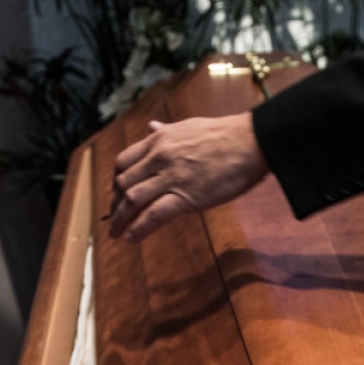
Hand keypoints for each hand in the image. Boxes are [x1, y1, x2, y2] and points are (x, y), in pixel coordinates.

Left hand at [108, 112, 269, 241]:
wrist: (249, 142)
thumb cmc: (225, 134)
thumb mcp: (188, 126)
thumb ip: (166, 131)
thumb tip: (152, 127)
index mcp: (158, 140)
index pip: (124, 161)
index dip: (116, 180)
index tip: (117, 192)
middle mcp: (158, 158)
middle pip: (124, 183)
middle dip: (115, 203)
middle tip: (114, 216)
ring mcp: (170, 178)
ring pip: (132, 200)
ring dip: (120, 219)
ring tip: (115, 232)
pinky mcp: (185, 197)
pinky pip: (153, 215)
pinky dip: (138, 228)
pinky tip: (131, 238)